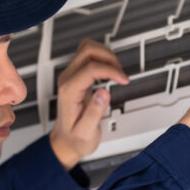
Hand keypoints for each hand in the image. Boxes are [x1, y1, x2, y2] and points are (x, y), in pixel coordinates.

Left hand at [49, 38, 129, 169]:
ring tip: (117, 72)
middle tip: (121, 73)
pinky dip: (104, 58)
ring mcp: (71, 75)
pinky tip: (111, 72)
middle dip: (109, 57)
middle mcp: (67, 79)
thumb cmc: (75, 138)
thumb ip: (94, 113)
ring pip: (88, 48)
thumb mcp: (86, 132)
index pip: (90, 67)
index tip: (123, 79)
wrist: (66, 141)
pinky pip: (90, 56)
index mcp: (69, 91)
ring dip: (106, 55)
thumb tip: (104, 92)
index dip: (110, 70)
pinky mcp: (77, 76)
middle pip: (87, 49)